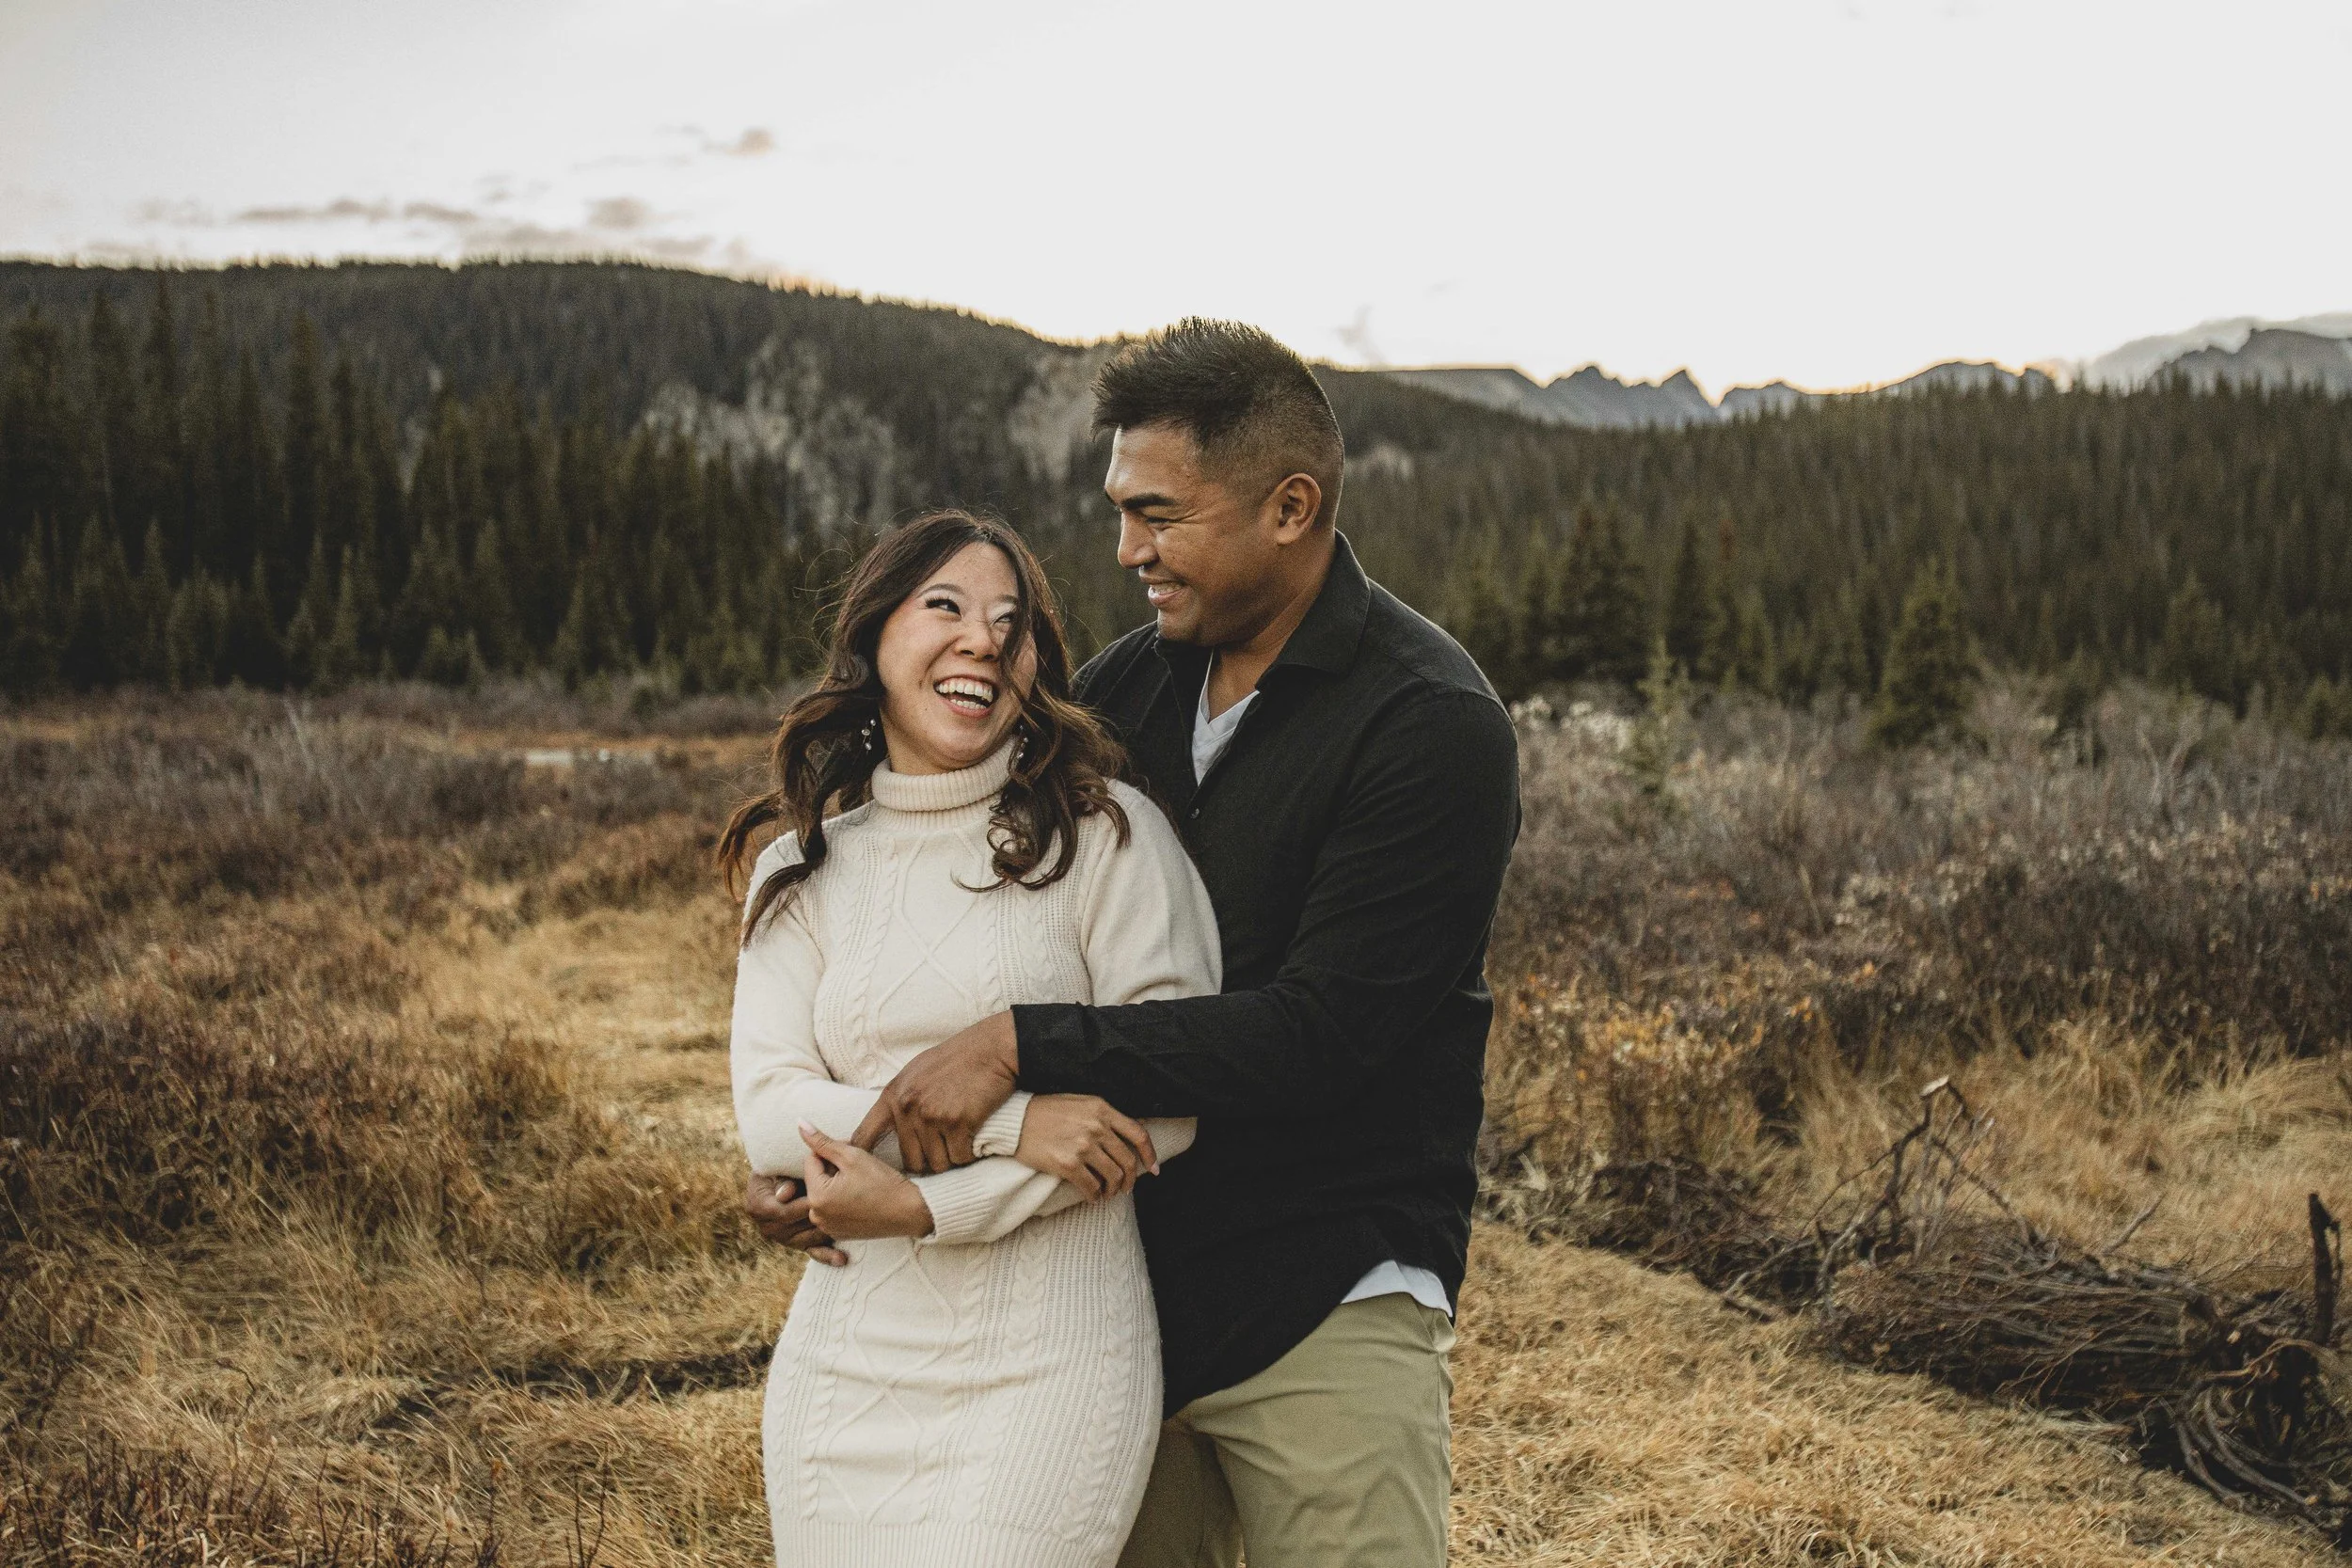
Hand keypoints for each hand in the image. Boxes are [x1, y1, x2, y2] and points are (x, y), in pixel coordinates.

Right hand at [742, 1174, 846, 1266]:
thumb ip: (781, 1179)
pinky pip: (814, 1252)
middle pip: (797, 1227)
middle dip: (817, 1216)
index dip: (800, 1206)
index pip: (782, 1212)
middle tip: (840, 1208)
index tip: (818, 1197)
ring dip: (826, 1230)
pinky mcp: (798, 1244)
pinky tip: (841, 1259)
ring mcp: (783, 1238)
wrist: (787, 1173)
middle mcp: (767, 1227)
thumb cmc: (783, 1165)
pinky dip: (828, 1255)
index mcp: (757, 1207)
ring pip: (809, 1238)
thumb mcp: (778, 1167)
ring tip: (845, 1222)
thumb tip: (785, 1194)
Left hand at [801, 1123, 934, 1240]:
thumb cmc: (883, 1182)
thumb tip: (800, 1124)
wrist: (909, 1212)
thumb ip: (822, 1141)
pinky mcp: (838, 1233)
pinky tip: (861, 1198)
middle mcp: (817, 1216)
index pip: (811, 1160)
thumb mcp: (852, 1155)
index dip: (831, 1151)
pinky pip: (832, 1210)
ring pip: (824, 1193)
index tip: (852, 1155)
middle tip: (858, 1167)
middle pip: (816, 1178)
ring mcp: (827, 1227)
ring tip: (860, 1183)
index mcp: (817, 1197)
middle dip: (832, 1168)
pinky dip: (842, 1201)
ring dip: (836, 1184)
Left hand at [850, 1012, 1018, 1173]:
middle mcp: (907, 1107)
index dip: (864, 1159)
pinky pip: (960, 1158)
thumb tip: (887, 1125)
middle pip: (910, 1161)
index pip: (863, 1137)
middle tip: (943, 1154)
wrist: (991, 1049)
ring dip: (951, 1159)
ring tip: (960, 1143)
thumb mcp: (916, 1072)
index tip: (871, 1172)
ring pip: (937, 1163)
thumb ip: (901, 1099)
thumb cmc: (957, 1059)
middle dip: (928, 1162)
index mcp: (893, 1095)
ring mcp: (931, 1115)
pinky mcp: (957, 1122)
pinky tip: (974, 1140)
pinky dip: (969, 1154)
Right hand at [1015, 1095, 1159, 1199]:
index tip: (1153, 1169)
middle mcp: (1096, 1127)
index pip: (1139, 1134)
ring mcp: (1083, 1146)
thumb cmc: (1047, 1111)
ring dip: (1113, 1190)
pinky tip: (1092, 1197)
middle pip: (1127, 1160)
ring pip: (1112, 1176)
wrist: (1015, 1120)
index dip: (1150, 1154)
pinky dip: (1095, 1196)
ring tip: (1107, 1193)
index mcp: (1102, 1109)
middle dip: (1130, 1179)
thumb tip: (1129, 1133)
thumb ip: (1103, 1115)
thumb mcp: (1080, 1102)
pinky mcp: (1068, 1164)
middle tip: (1125, 1188)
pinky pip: (1091, 1186)